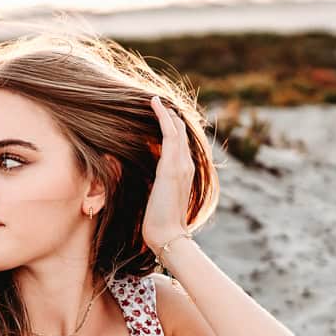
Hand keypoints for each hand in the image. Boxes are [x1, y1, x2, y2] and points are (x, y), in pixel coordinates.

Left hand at [141, 95, 196, 255]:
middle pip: (181, 134)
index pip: (180, 145)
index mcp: (184, 174)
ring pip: (176, 130)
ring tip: (155, 99)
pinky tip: (155, 104)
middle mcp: (187, 166)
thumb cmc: (161, 224)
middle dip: (171, 117)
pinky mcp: (171, 167)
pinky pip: (169, 133)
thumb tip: (149, 182)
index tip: (161, 117)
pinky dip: (163, 117)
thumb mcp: (159, 200)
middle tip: (158, 102)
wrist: (169, 236)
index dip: (172, 129)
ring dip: (166, 113)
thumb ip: (158, 186)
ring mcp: (181, 165)